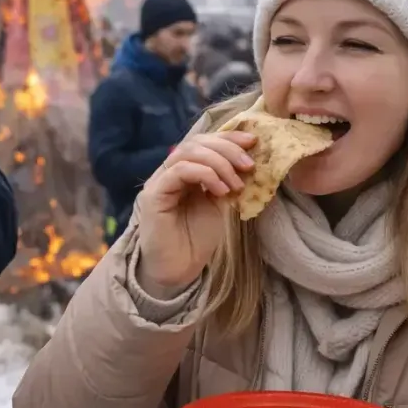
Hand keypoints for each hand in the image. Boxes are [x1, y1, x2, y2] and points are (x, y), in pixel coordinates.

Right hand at [132, 130, 256, 294]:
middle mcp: (170, 171)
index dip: (228, 137)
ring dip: (218, 163)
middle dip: (226, 149)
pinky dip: (205, 175)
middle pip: (196, 142)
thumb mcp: (221, 204)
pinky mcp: (153, 194)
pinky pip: (179, 171)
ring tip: (236, 184)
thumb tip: (250, 161)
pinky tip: (221, 191)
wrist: (179, 269)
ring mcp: (159, 180)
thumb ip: (230, 181)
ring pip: (187, 152)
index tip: (253, 142)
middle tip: (249, 165)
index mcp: (186, 170)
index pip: (205, 141)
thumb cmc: (198, 239)